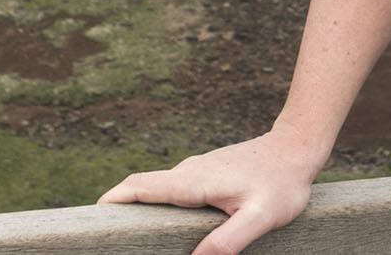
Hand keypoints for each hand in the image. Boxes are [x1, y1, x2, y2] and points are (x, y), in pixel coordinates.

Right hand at [97, 130, 322, 254]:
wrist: (297, 148)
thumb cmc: (282, 184)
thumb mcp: (261, 217)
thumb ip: (229, 240)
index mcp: (193, 181)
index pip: (142, 187)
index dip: (114, 200)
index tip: (93, 216)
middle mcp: (189, 171)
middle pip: (142, 186)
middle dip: (118, 205)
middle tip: (103, 232)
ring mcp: (198, 169)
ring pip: (158, 186)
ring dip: (138, 204)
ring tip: (129, 233)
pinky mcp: (208, 172)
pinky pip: (173, 187)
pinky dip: (158, 201)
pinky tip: (166, 222)